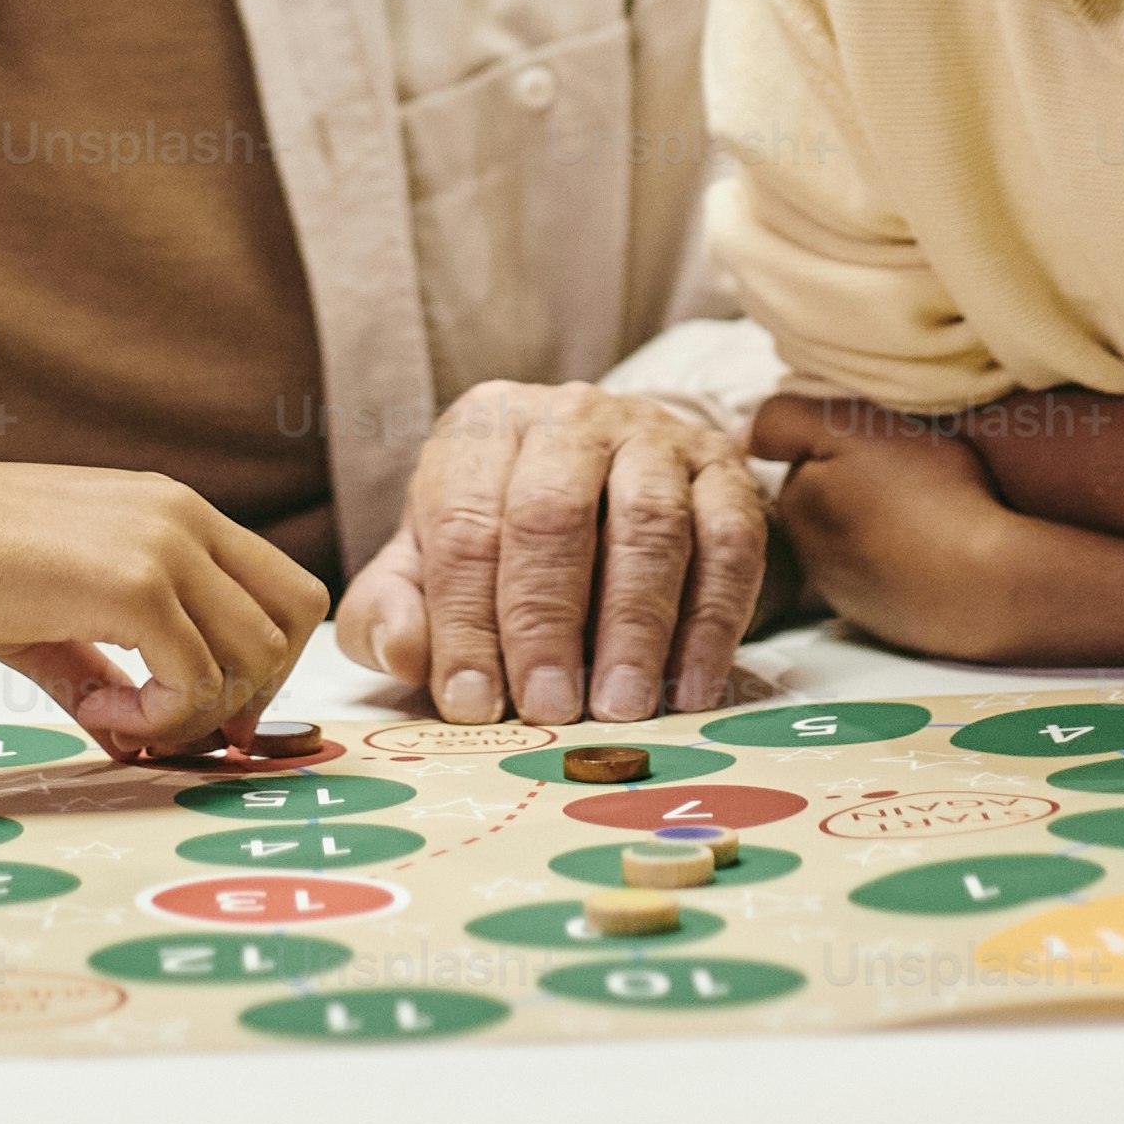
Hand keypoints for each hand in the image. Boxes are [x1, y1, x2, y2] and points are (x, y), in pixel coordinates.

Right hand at [0, 421, 329, 761]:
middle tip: (176, 732)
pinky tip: (96, 716)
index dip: (266, 663)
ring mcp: (165, 546)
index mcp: (174, 511)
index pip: (283, 587)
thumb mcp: (48, 614)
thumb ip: (102, 670)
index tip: (208, 713)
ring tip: (112, 720)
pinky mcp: (134, 585)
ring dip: (194, 713)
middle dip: (253, 693)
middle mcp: (184, 517)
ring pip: (254, 656)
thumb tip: (133, 743)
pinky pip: (195, 680)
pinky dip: (158, 721)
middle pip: (296, 618)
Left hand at [335, 382, 767, 727]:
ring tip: (620, 707)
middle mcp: (570, 415)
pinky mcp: (725, 470)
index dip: (464, 621)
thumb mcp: (429, 565)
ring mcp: (656, 434)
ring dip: (635, 626)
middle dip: (547, 621)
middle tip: (549, 708)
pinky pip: (729, 542)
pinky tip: (689, 687)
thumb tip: (402, 652)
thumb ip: (394, 608)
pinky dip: (712, 622)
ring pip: (649, 523)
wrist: (615, 487)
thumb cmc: (504, 542)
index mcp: (484, 427)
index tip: (472, 702)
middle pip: (553, 513)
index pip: (464, 524)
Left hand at [744, 395, 1016, 660]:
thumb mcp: (851, 426)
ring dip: (885, 522)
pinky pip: (890, 576)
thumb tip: (742, 436)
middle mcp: (810, 559)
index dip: (845, 440)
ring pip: (858, 539)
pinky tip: (944, 547)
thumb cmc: (929, 493)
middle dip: (859, 483)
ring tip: (935, 508)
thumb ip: (787, 422)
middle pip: (829, 500)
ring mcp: (851, 597)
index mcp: (796, 507)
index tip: (883, 439)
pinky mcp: (890, 622)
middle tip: (914, 470)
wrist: (990, 584)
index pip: (805, 458)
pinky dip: (909, 559)